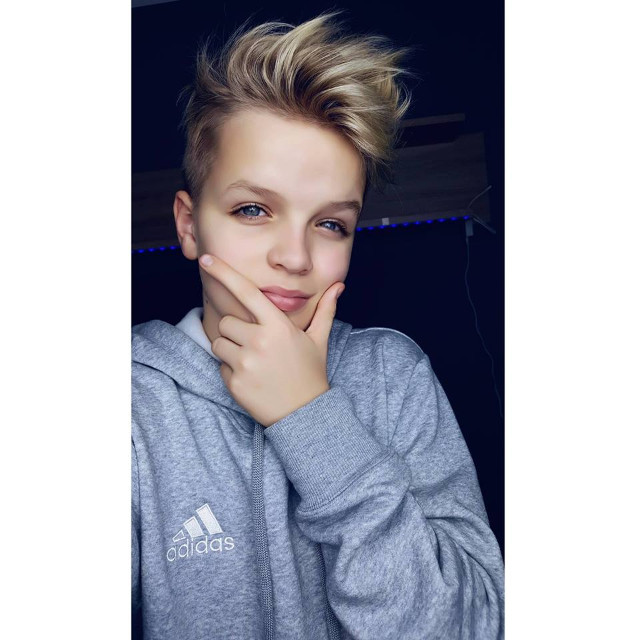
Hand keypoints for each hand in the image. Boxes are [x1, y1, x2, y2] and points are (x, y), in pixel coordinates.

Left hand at [198, 254, 344, 426]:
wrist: (306, 415)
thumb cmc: (311, 374)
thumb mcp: (318, 340)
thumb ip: (325, 310)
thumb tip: (339, 286)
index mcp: (278, 326)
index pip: (246, 291)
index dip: (224, 272)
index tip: (205, 259)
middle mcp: (259, 342)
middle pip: (226, 322)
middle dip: (235, 330)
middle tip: (256, 344)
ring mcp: (245, 364)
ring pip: (218, 343)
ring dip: (230, 349)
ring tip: (253, 362)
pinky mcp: (234, 384)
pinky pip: (220, 367)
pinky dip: (231, 371)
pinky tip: (252, 379)